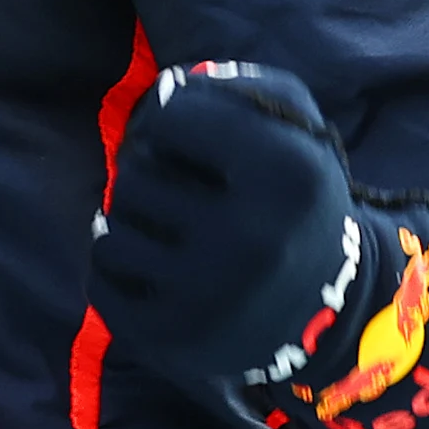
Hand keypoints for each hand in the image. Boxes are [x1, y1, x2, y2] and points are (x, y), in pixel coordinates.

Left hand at [89, 62, 359, 382]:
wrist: (328, 309)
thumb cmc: (293, 203)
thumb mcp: (296, 131)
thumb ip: (240, 89)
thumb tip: (168, 89)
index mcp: (286, 174)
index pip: (171, 116)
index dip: (177, 123)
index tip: (196, 142)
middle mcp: (251, 238)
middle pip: (134, 174)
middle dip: (148, 175)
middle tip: (178, 192)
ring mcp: (210, 297)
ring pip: (112, 229)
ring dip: (130, 222)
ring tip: (167, 230)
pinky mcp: (177, 339)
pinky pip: (101, 281)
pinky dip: (117, 269)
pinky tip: (154, 267)